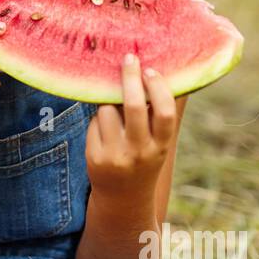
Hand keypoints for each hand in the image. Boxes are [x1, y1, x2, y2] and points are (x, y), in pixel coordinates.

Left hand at [86, 54, 177, 195]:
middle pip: (134, 106)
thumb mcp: (158, 145)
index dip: (158, 88)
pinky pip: (94, 123)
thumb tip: (154, 71)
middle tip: (129, 58)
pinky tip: (104, 131)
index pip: (164, 113)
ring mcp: (115, 156)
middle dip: (130, 77)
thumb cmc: (144, 160)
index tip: (151, 70)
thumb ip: (157, 117)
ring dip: (109, 103)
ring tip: (115, 111)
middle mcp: (140, 152)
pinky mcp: (94, 157)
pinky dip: (98, 119)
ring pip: (107, 110)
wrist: (123, 199)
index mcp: (161, 146)